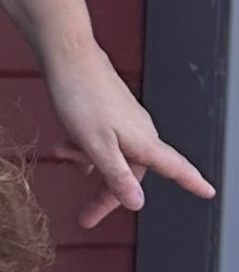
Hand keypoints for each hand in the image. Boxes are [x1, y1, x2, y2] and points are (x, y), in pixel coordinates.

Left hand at [45, 46, 215, 228]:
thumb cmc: (81, 97)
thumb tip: (137, 203)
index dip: (192, 182)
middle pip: (131, 172)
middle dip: (107, 192)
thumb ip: (117, 175)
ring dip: (88, 162)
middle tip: (86, 216)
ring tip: (62, 154)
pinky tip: (64, 146)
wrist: (66, 54)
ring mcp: (123, 119)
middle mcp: (140, 131)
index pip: (175, 168)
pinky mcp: (107, 109)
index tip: (209, 192)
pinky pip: (99, 138)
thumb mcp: (96, 145)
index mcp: (144, 142)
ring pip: (110, 154)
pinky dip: (83, 145)